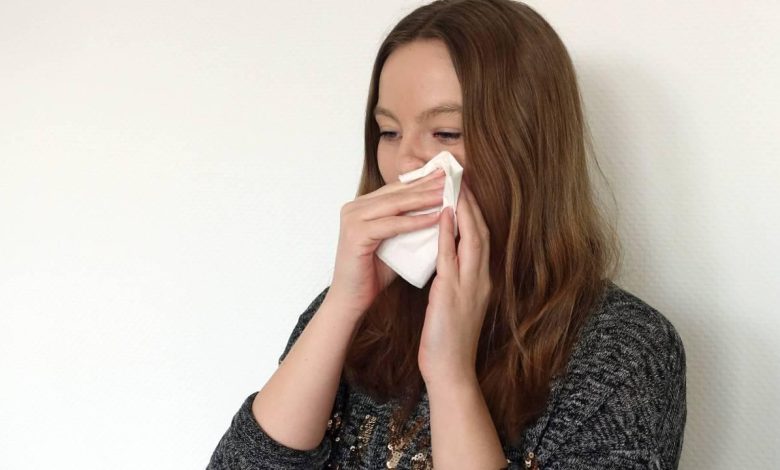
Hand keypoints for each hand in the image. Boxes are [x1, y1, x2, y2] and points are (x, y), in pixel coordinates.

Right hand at [327, 168, 445, 320]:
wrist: (351, 299)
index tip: (446, 175)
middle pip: (397, 192)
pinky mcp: (355, 234)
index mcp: (362, 206)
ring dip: (424, 199)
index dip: (422, 181)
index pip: (396, 188)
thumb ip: (410, 224)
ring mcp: (352, 219)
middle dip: (426, 185)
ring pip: (396, 204)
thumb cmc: (373, 273)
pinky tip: (435, 218)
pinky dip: (415, 221)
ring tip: (448, 194)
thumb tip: (441, 210)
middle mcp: (354, 207)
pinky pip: (392, 224)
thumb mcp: (395, 241)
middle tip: (451, 178)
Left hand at [418, 182, 491, 386]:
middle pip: (481, 231)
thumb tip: (444, 253)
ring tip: (455, 185)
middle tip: (461, 175)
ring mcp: (470, 286)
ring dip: (464, 210)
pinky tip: (442, 216)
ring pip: (472, 239)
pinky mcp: (453, 295)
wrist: (450, 370)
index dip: (474, 211)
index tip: (465, 187)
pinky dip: (448, 234)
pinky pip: (451, 258)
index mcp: (481, 280)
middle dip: (472, 202)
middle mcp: (481, 279)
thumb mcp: (455, 301)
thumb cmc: (448, 338)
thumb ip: (454, 277)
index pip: (480, 237)